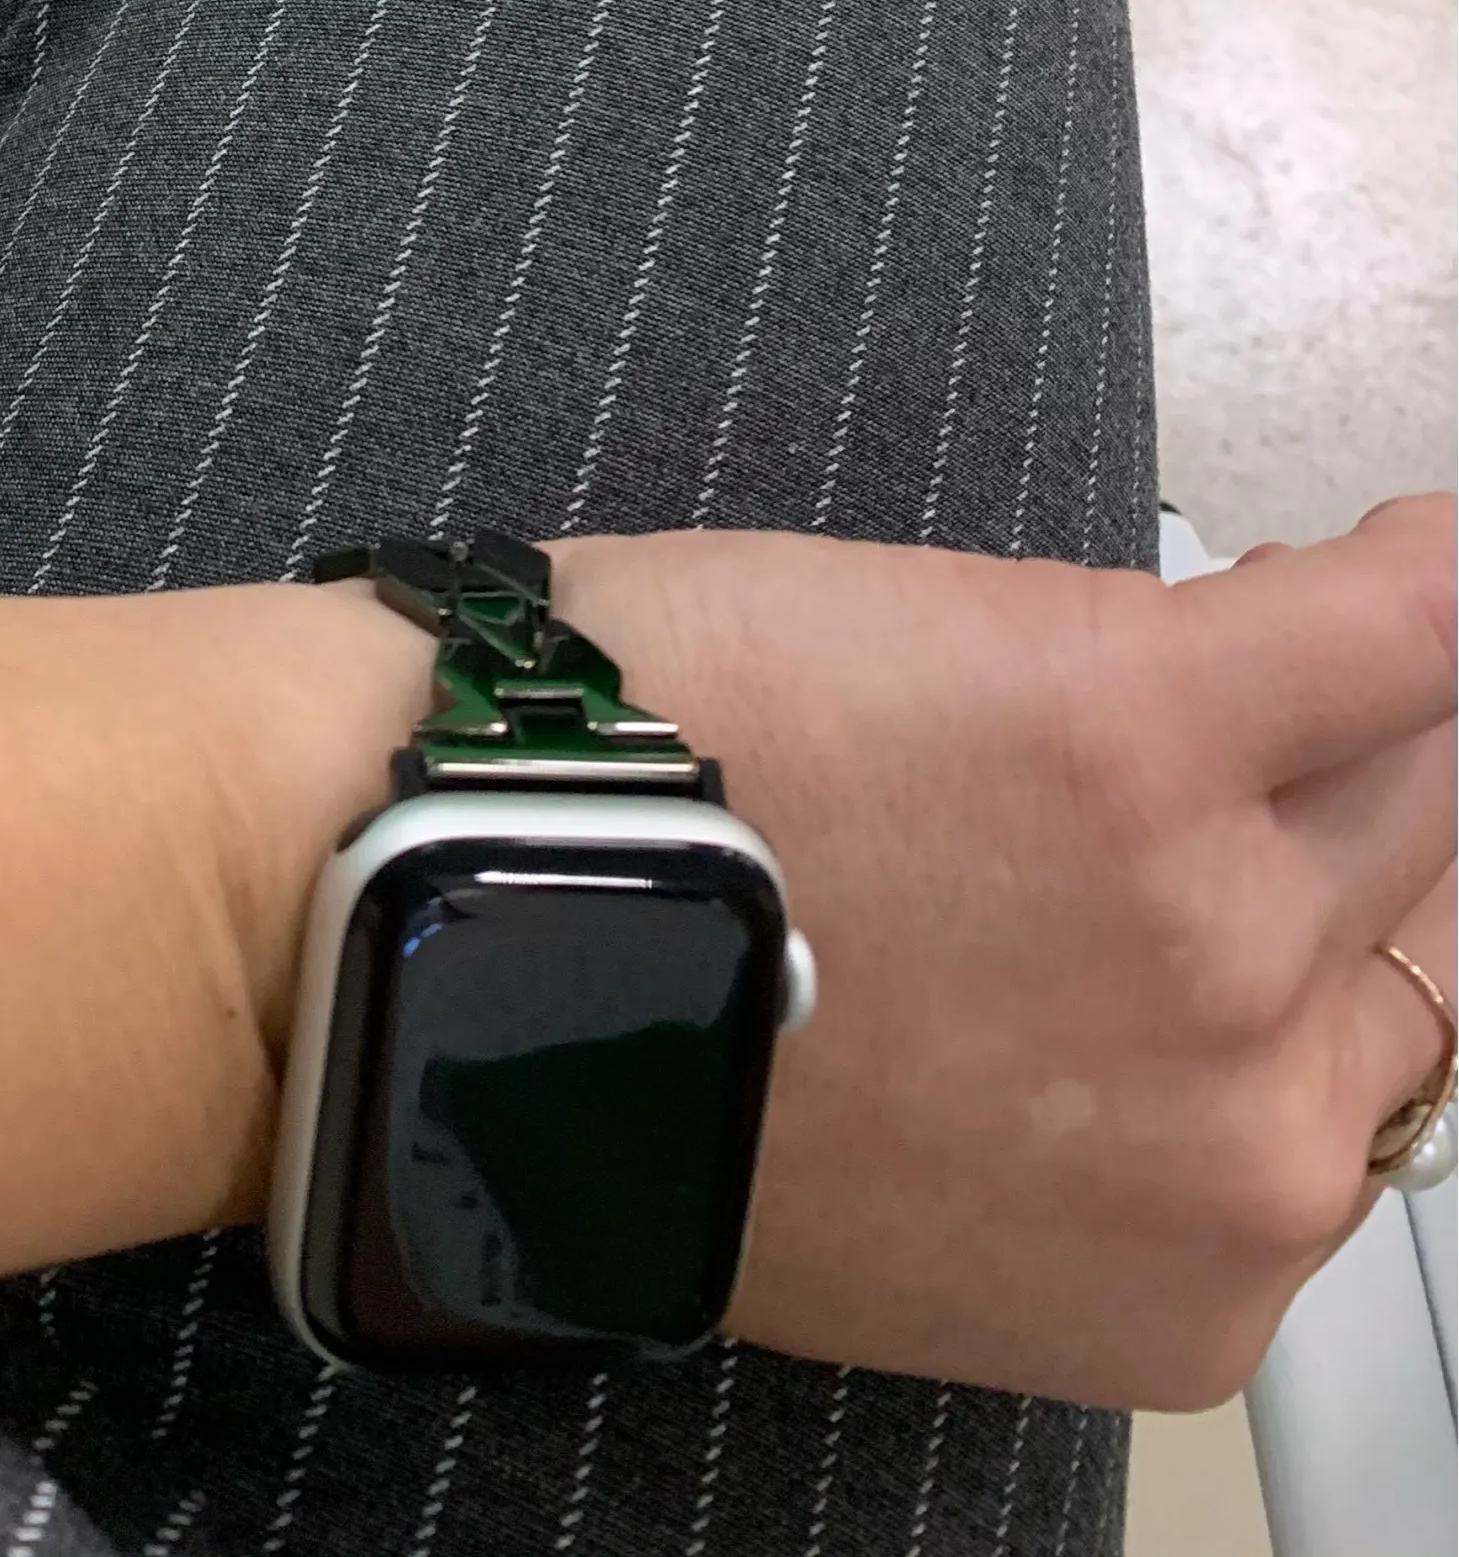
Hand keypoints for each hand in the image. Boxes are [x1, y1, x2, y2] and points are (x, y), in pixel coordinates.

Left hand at [548, 496, 1455, 1409]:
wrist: (449, 929)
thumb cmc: (629, 1036)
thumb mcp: (900, 1173)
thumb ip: (1065, 1113)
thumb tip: (1119, 973)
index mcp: (1190, 1264)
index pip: (1371, 1055)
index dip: (1321, 931)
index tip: (1286, 859)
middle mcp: (1245, 1131)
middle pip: (1402, 910)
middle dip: (1342, 812)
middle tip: (1244, 736)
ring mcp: (1210, 930)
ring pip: (1407, 766)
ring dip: (1352, 688)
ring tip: (1263, 620)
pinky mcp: (1138, 734)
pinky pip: (1409, 625)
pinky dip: (1423, 574)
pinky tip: (1411, 545)